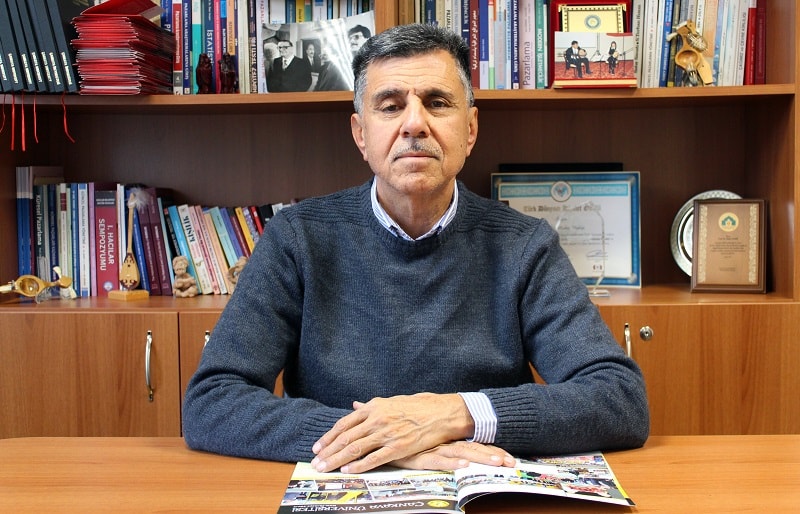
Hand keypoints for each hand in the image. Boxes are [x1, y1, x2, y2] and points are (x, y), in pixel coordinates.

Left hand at [311, 393, 476, 472]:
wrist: (442, 413)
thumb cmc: (418, 406)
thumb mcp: (391, 402)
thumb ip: (371, 407)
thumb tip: (355, 406)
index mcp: (374, 407)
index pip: (344, 424)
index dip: (329, 436)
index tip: (318, 447)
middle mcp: (377, 419)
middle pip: (345, 437)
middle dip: (328, 451)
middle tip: (315, 462)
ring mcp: (386, 433)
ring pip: (355, 448)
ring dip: (337, 460)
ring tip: (325, 468)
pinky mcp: (398, 447)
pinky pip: (374, 458)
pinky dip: (359, 465)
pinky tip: (348, 471)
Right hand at [391, 441, 516, 470]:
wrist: (380, 431)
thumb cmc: (404, 431)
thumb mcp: (424, 433)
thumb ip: (437, 432)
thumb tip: (442, 437)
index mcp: (448, 437)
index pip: (475, 443)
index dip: (493, 449)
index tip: (509, 457)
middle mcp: (444, 442)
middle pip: (473, 448)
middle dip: (493, 455)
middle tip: (511, 462)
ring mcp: (432, 449)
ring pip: (460, 454)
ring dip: (479, 458)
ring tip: (496, 462)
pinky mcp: (419, 457)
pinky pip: (438, 461)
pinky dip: (451, 463)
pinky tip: (463, 465)